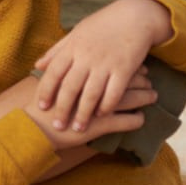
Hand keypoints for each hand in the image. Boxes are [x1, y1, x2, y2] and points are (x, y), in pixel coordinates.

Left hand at [33, 0, 171, 133]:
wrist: (134, 17)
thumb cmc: (102, 25)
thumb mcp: (76, 33)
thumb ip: (57, 51)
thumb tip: (37, 65)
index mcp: (73, 47)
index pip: (54, 72)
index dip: (46, 91)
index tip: (41, 107)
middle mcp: (87, 56)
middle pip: (71, 87)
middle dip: (63, 109)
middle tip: (58, 126)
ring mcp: (106, 63)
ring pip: (91, 93)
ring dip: (84, 113)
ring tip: (78, 128)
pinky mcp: (125, 68)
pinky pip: (114, 92)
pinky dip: (107, 105)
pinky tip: (102, 115)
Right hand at [38, 74, 158, 177]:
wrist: (32, 127)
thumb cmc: (41, 104)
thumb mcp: (50, 80)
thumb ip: (59, 64)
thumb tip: (69, 57)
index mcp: (82, 72)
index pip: (111, 63)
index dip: (125, 64)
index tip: (135, 64)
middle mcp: (93, 86)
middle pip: (123, 78)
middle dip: (139, 79)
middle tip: (148, 79)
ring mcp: (97, 106)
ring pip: (128, 98)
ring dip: (143, 97)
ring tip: (153, 96)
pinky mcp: (100, 125)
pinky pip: (125, 122)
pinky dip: (136, 120)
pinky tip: (141, 119)